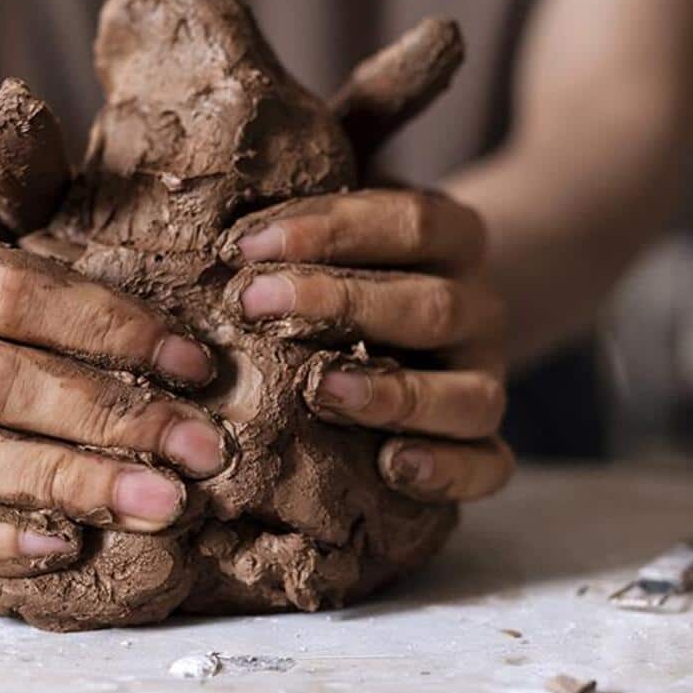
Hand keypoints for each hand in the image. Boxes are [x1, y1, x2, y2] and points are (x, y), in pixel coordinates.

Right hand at [0, 218, 227, 564]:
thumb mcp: (6, 227)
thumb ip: (72, 244)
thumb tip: (199, 301)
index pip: (19, 295)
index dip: (114, 331)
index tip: (196, 367)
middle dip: (110, 421)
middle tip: (197, 453)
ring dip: (65, 485)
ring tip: (156, 503)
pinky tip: (63, 543)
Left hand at [225, 189, 514, 502]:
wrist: (432, 322)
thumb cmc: (356, 272)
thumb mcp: (340, 234)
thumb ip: (301, 229)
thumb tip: (204, 225)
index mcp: (456, 239)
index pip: (411, 221)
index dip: (332, 229)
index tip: (247, 244)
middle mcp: (482, 309)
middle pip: (432, 305)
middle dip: (340, 304)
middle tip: (254, 305)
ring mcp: (488, 380)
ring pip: (469, 394)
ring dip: (391, 393)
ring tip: (318, 390)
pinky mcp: (487, 444)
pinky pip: (489, 466)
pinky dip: (446, 471)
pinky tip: (389, 467)